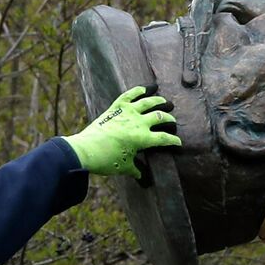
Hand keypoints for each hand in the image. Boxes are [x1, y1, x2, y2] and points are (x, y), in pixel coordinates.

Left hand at [64, 87, 181, 177]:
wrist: (85, 150)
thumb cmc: (106, 160)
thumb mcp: (124, 167)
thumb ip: (135, 170)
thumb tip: (142, 177)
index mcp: (143, 139)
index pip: (164, 139)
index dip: (174, 141)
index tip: (178, 142)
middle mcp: (138, 123)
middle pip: (160, 117)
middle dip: (169, 119)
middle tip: (172, 121)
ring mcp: (127, 112)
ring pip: (148, 102)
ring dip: (159, 101)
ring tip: (166, 102)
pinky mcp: (116, 107)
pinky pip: (129, 95)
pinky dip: (138, 90)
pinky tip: (146, 88)